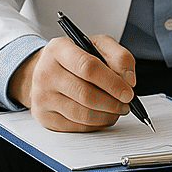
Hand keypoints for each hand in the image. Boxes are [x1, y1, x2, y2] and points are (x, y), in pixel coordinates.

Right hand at [7, 34, 137, 131]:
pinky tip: (104, 115)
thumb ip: (120, 57)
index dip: (112, 82)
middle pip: (85, 94)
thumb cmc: (77, 57)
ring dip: (107, 115)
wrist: (48, 70)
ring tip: (118, 109)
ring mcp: (42, 98)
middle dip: (113, 102)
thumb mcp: (99, 45)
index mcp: (59, 50)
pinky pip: (77, 126)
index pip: (88, 67)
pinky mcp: (45, 117)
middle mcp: (46, 73)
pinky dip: (97, 124)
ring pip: (82, 114)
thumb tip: (129, 81)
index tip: (128, 91)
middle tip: (127, 103)